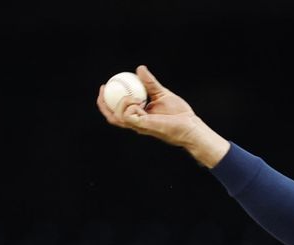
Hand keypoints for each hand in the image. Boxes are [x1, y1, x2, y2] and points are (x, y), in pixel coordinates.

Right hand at [96, 65, 229, 167]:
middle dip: (103, 103)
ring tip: (133, 95)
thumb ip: (150, 83)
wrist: (190, 124)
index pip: (117, 111)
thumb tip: (139, 68)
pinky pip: (128, 116)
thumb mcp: (161, 93)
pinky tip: (137, 100)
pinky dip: (129, 106)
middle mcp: (136, 123)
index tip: (106, 85)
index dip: (106, 100)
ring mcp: (139, 126)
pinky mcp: (144, 126)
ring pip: (117, 117)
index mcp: (139, 116)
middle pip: (111, 117)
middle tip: (103, 88)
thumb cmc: (179, 113)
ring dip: (120, 103)